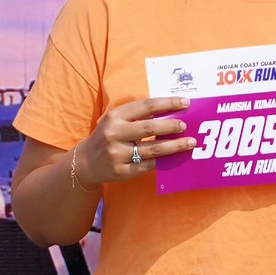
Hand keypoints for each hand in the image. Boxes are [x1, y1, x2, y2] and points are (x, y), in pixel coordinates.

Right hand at [74, 95, 193, 185]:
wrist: (85, 162)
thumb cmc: (108, 136)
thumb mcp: (117, 120)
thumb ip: (139, 116)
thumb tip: (171, 112)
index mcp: (115, 116)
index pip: (146, 106)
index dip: (168, 103)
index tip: (186, 103)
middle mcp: (115, 133)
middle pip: (150, 128)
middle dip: (172, 126)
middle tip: (186, 125)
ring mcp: (117, 154)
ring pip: (153, 149)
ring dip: (175, 146)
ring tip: (190, 143)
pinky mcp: (122, 171)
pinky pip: (148, 165)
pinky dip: (163, 161)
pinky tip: (174, 157)